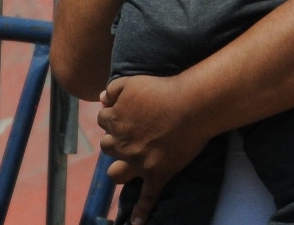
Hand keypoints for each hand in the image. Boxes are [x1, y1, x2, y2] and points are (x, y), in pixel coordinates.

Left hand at [98, 74, 210, 224]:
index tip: (126, 113)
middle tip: (133, 135)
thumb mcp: (133, 82)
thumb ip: (113, 91)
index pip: (103, 120)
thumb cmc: (163, 90)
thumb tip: (102, 100)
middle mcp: (122, 145)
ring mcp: (138, 163)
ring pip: (116, 173)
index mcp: (115, 122)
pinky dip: (140, 213)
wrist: (192, 106)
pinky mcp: (157, 175)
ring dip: (119, 169)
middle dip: (116, 141)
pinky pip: (146, 198)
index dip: (114, 116)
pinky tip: (136, 223)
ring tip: (128, 166)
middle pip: (107, 147)